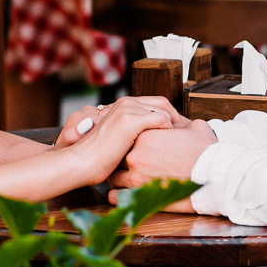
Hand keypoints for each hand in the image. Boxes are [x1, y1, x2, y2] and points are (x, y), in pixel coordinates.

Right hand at [52, 95, 187, 147]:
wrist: (81, 163)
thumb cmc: (97, 158)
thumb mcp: (117, 140)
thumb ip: (131, 134)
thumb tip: (150, 140)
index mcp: (122, 105)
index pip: (155, 103)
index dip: (169, 114)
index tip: (178, 130)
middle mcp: (126, 102)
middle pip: (162, 103)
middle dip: (176, 117)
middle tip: (186, 133)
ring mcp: (128, 109)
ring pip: (164, 110)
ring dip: (175, 125)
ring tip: (181, 140)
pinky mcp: (131, 120)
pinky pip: (161, 120)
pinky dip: (169, 130)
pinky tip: (171, 144)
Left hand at [109, 121, 217, 191]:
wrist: (215, 174)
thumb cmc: (206, 151)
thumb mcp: (193, 127)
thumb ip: (178, 122)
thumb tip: (175, 121)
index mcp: (145, 134)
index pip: (126, 136)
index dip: (130, 143)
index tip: (135, 149)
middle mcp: (135, 154)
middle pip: (117, 156)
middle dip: (121, 159)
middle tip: (131, 165)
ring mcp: (135, 175)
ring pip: (113, 176)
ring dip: (119, 177)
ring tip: (127, 180)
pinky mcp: (140, 194)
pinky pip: (115, 195)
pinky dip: (118, 195)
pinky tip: (125, 195)